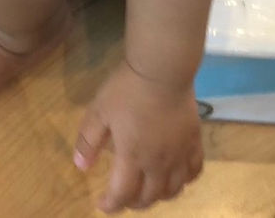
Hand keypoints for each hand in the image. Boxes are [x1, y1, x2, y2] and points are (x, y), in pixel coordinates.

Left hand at [74, 61, 203, 211]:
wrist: (162, 69)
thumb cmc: (127, 88)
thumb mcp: (99, 111)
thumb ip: (88, 140)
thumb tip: (80, 166)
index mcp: (131, 157)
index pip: (121, 194)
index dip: (110, 205)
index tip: (102, 204)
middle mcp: (157, 163)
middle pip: (148, 197)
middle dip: (132, 203)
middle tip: (123, 197)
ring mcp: (179, 154)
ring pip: (173, 190)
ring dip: (159, 196)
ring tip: (149, 190)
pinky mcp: (194, 141)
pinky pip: (194, 171)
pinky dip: (184, 180)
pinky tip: (177, 175)